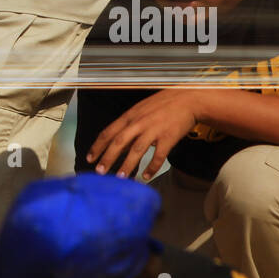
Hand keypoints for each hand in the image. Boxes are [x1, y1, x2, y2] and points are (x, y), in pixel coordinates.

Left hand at [86, 89, 207, 179]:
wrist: (188, 99)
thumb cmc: (162, 105)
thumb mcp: (140, 111)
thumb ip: (128, 127)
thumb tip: (117, 146)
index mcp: (130, 116)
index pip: (108, 132)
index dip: (97, 146)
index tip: (89, 159)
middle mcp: (139, 122)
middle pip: (119, 142)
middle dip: (107, 158)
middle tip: (99, 172)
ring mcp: (154, 130)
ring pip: (137, 150)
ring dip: (127, 165)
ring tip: (120, 178)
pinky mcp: (169, 137)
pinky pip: (158, 155)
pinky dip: (152, 167)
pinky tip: (146, 176)